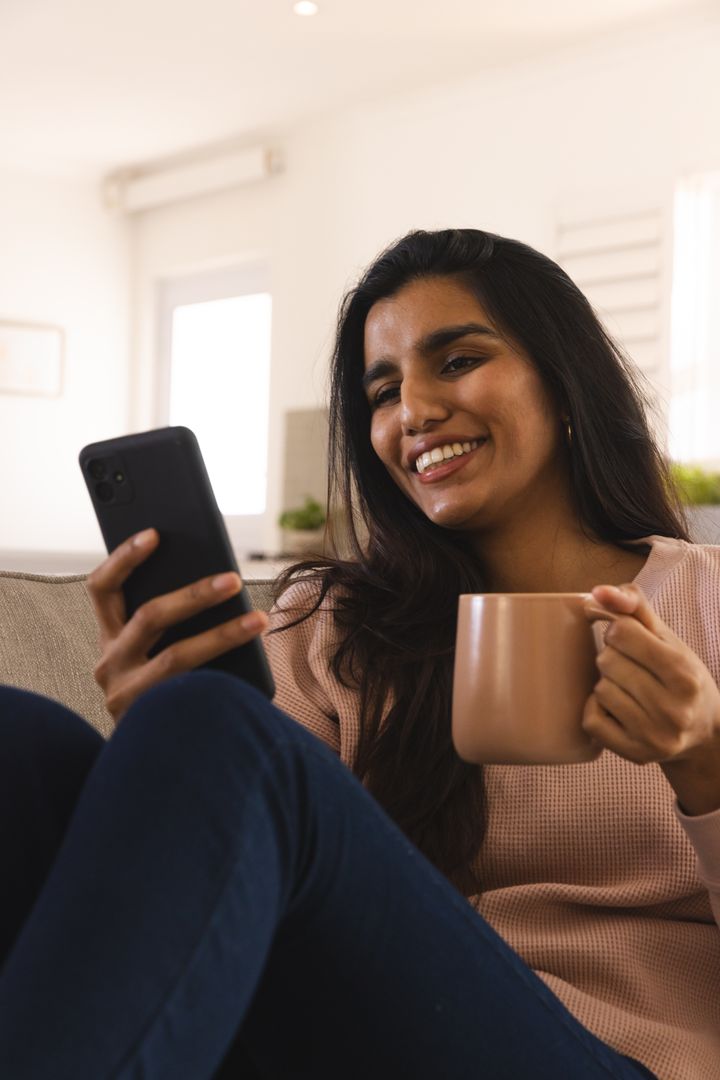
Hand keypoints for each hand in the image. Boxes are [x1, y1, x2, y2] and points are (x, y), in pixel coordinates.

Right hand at [87, 528, 268, 725]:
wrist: (153, 762)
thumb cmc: (166, 691)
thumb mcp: (155, 651)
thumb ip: (170, 622)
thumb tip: (218, 584)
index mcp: (110, 638)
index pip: (102, 588)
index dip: (125, 558)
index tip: (155, 533)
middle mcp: (109, 665)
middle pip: (148, 617)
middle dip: (195, 594)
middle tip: (234, 579)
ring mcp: (126, 696)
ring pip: (177, 656)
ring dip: (223, 634)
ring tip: (260, 620)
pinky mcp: (150, 723)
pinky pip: (194, 692)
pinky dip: (226, 674)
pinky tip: (256, 666)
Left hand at [583, 583, 719, 813]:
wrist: (704, 733)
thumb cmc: (680, 676)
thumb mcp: (667, 638)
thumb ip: (634, 607)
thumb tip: (597, 592)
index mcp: (684, 673)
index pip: (621, 631)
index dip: (620, 631)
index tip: (632, 641)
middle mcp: (673, 708)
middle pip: (606, 660)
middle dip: (613, 657)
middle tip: (634, 669)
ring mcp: (654, 735)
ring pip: (599, 689)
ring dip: (607, 683)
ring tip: (630, 689)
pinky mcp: (635, 754)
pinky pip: (591, 720)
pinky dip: (597, 710)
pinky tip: (618, 709)